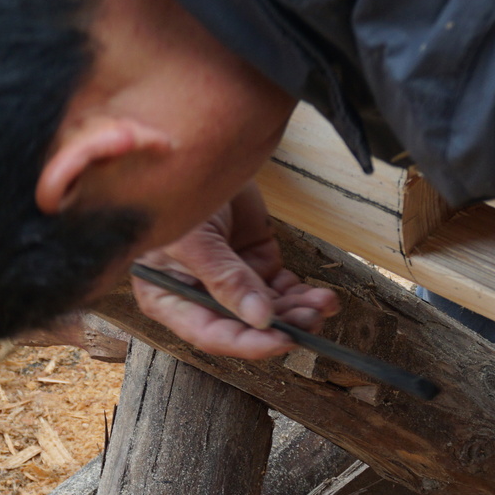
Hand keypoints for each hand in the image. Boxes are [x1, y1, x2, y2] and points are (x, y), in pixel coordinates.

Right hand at [132, 182, 338, 358]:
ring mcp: (233, 281)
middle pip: (246, 327)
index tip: (282, 341)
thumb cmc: (176, 192)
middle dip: (282, 326)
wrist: (203, 150)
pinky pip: (284, 290)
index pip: (211, 334)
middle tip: (311, 319)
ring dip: (299, 312)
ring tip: (323, 304)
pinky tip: (322, 297)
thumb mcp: (194, 240)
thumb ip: (225, 280)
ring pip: (271, 311)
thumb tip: (261, 319)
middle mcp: (202, 297)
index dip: (248, 343)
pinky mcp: (257, 263)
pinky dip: (304, 295)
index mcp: (170, 298)